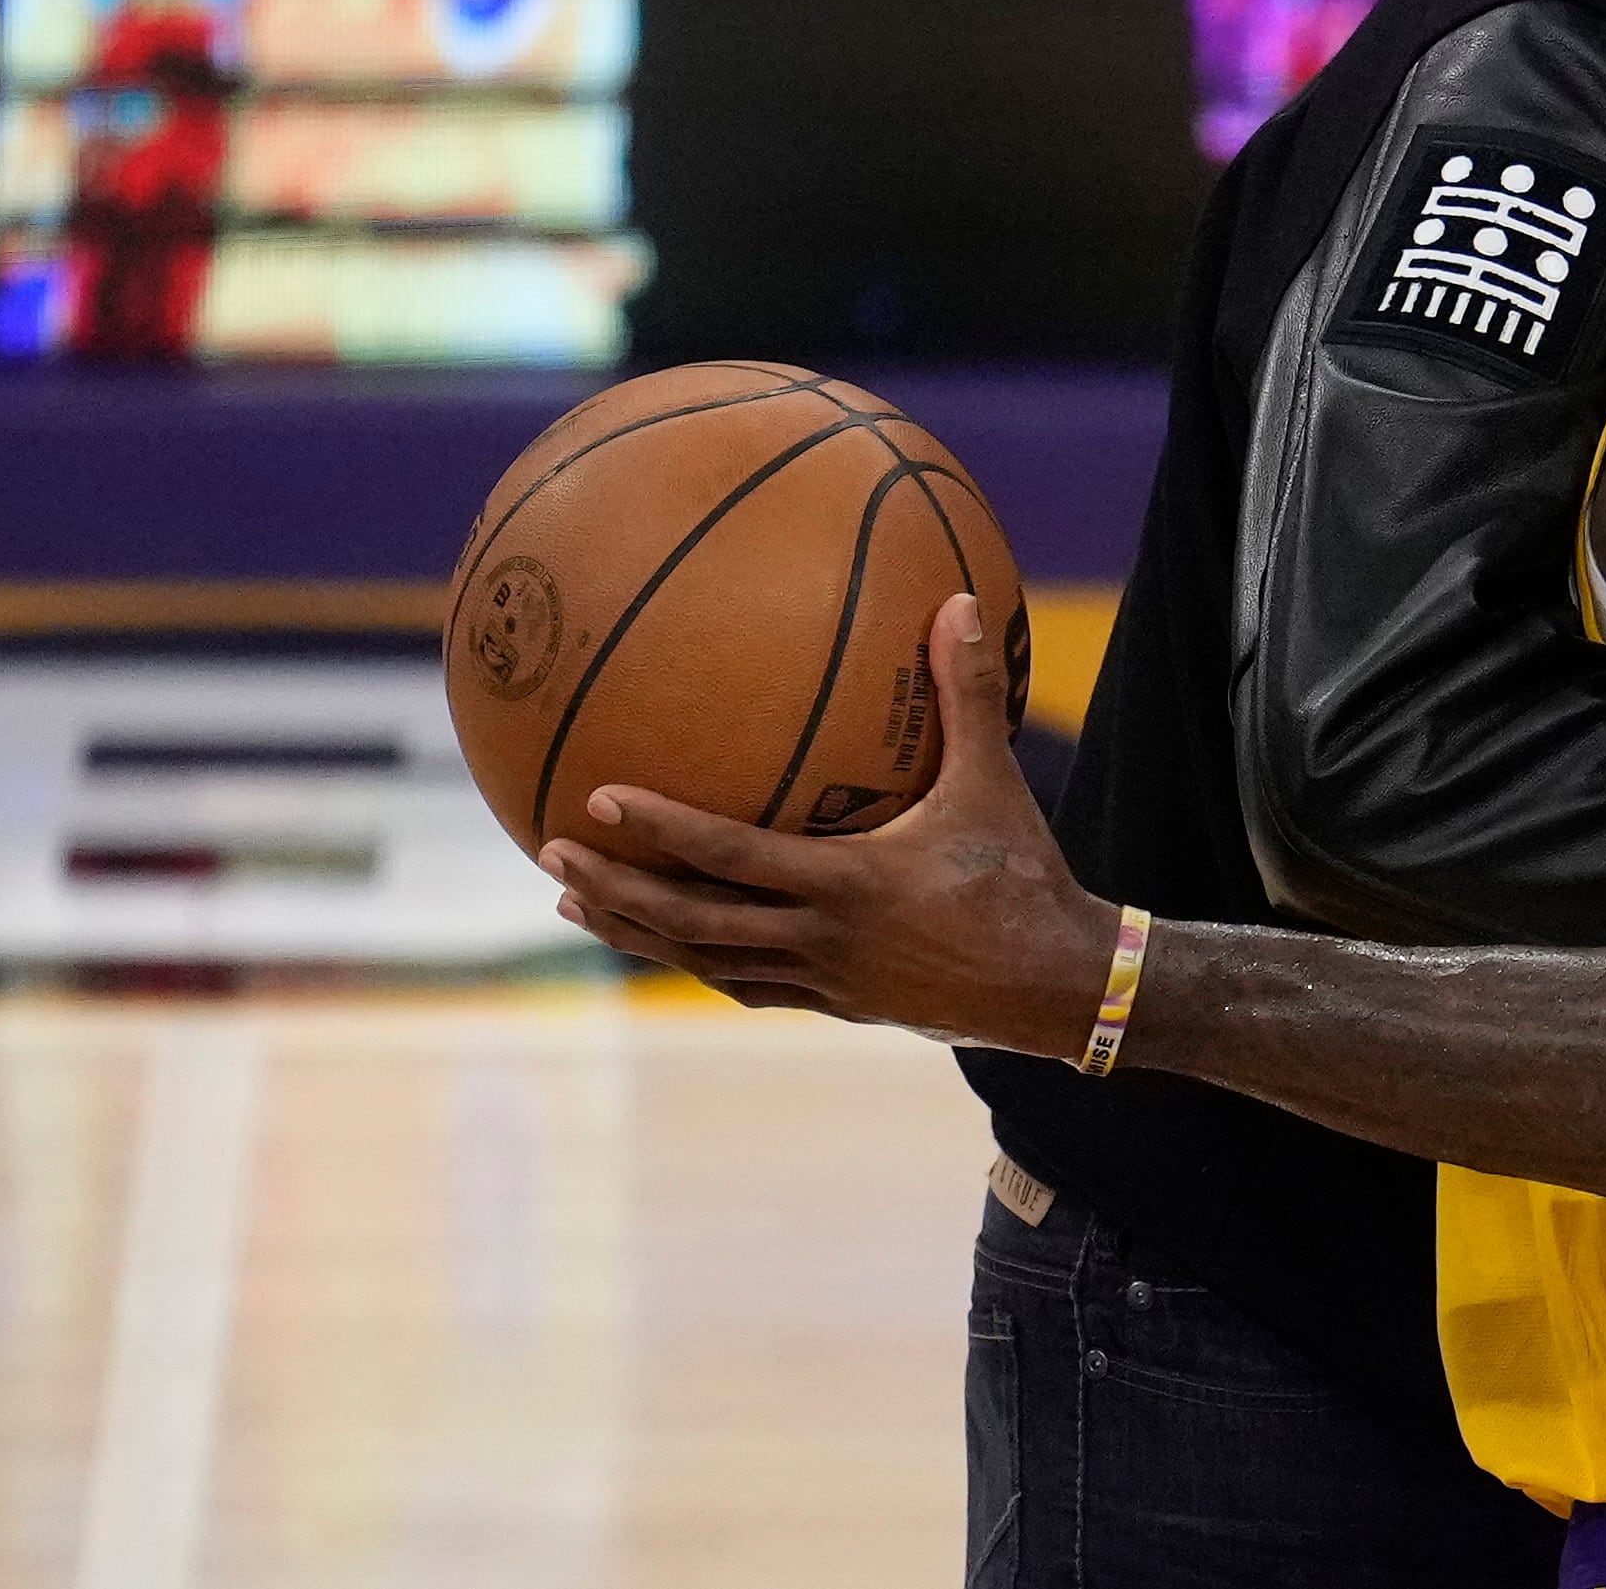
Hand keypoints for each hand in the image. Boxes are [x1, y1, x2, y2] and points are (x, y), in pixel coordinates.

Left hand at [539, 594, 1120, 1054]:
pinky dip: (695, 962)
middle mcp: (820, 939)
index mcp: (846, 884)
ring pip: (705, 963)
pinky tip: (667, 944)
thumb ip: (969, 693)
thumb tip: (960, 601)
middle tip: (548, 856)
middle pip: (691, 922)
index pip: (729, 857)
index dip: (660, 831)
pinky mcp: (836, 1004)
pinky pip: (745, 985)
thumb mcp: (995, 781)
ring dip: (636, 934)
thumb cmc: (1024, 875)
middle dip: (614, 891)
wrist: (1057, 984)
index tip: (595, 802)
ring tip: (573, 909)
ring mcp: (823, 981)